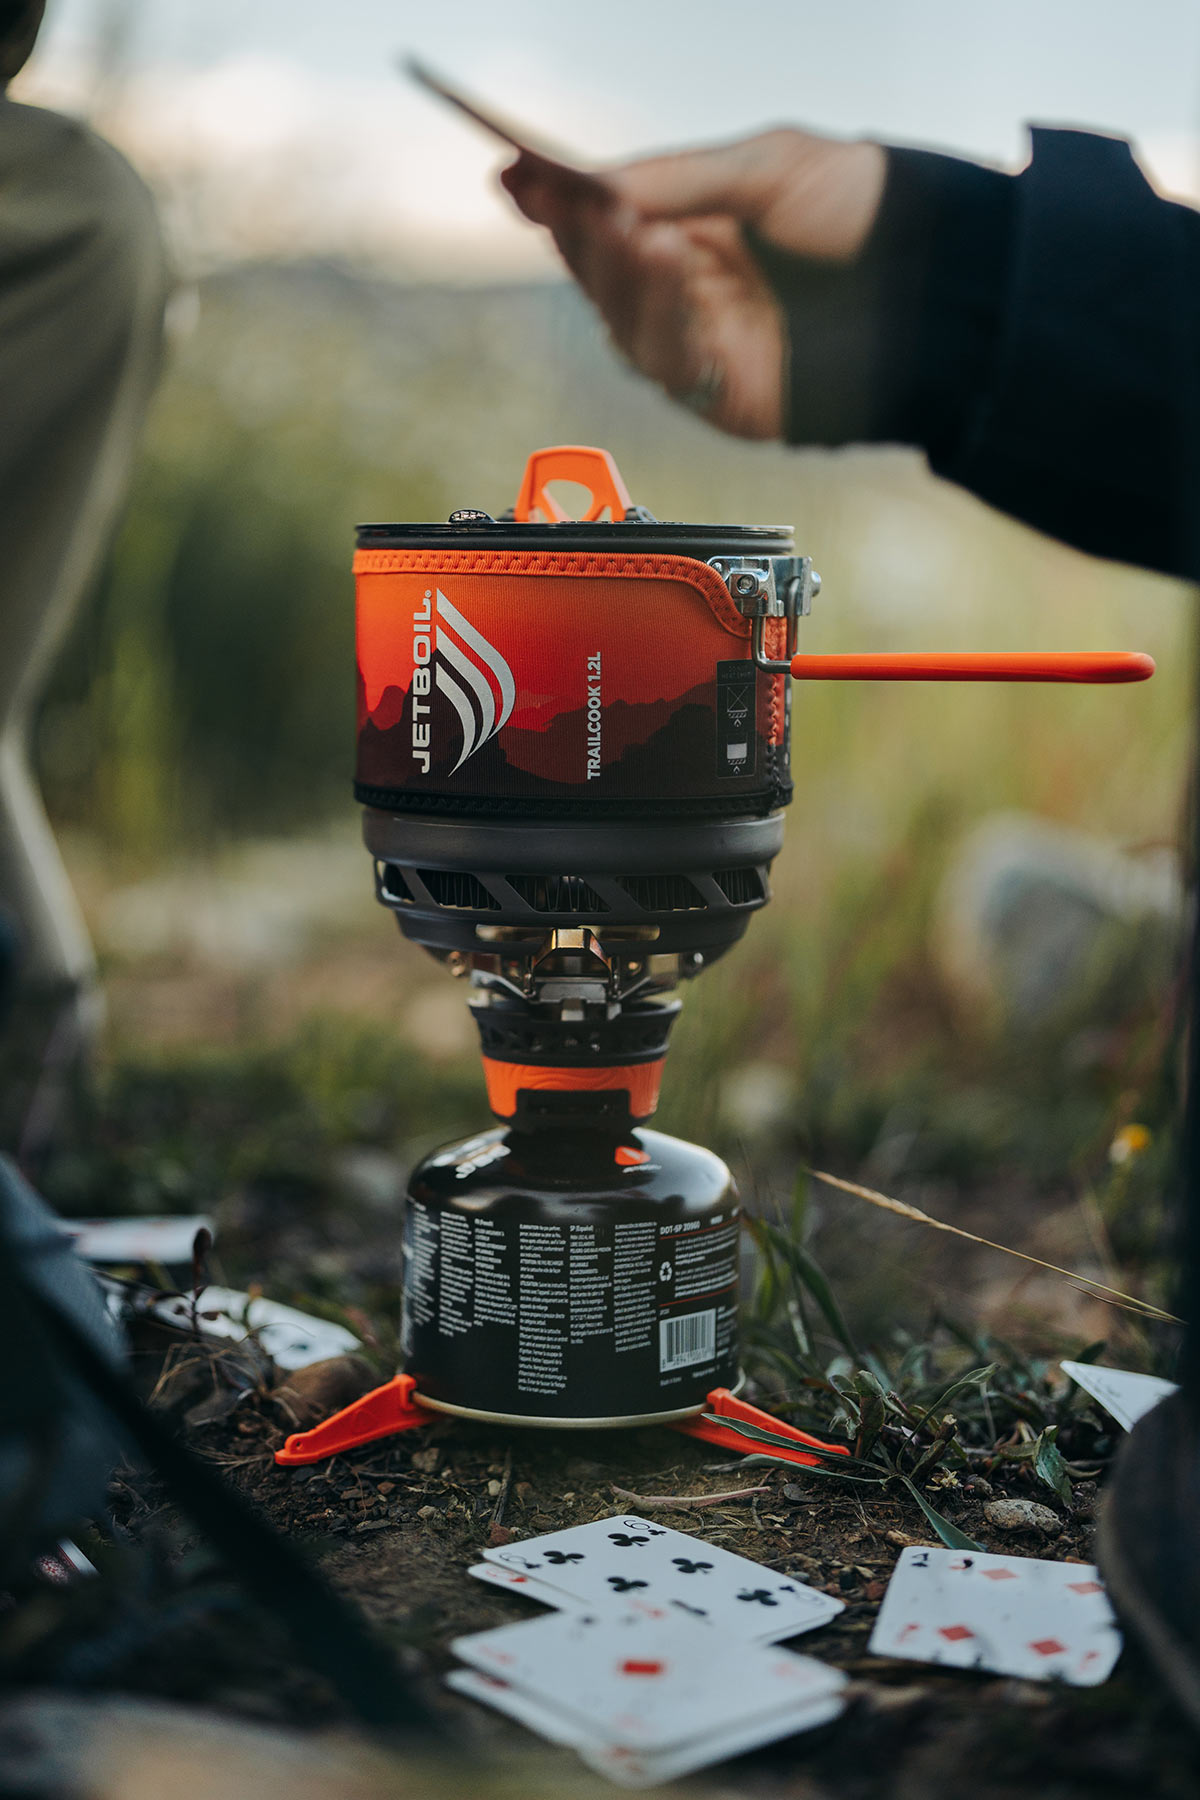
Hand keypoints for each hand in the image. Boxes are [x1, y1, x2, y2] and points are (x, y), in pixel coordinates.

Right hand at [501, 130, 886, 440]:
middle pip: (601, 275)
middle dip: (576, 236)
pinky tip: (667, 265)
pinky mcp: (721, 395)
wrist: (938, 285)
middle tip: (558, 200)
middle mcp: (689, 293)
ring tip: (628, 227)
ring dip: (617, 272)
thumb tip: (594, 187)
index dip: (556, 203)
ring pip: (624, 321)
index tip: (512, 174)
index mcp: (694, 231)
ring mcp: (702, 347)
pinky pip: (668, 361)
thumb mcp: (768, 168)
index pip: (606, 221)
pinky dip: (661, 312)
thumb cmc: (866, 215)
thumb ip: (680, 180)